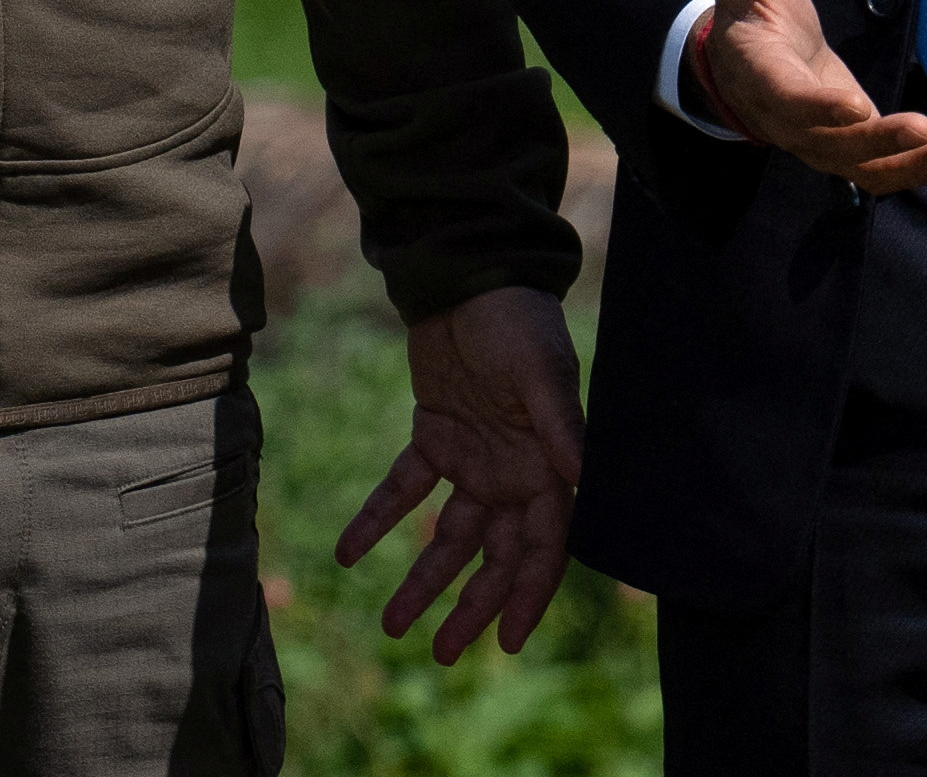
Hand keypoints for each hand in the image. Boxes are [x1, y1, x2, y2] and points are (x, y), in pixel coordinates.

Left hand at [337, 285, 585, 662]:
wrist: (470, 275)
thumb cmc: (516, 320)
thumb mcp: (539, 371)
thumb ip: (558, 424)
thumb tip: (578, 475)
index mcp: (547, 466)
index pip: (543, 548)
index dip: (527, 596)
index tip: (507, 644)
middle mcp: (513, 473)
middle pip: (494, 557)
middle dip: (472, 607)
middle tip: (439, 652)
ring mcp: (473, 458)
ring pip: (449, 536)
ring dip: (423, 579)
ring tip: (391, 625)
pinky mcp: (434, 435)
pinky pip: (404, 489)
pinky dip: (378, 519)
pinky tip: (348, 553)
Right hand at [694, 0, 926, 193]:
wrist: (752, 65)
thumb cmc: (754, 16)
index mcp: (766, 78)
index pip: (791, 99)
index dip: (819, 108)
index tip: (855, 105)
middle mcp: (795, 125)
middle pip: (839, 146)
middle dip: (884, 141)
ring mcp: (829, 145)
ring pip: (874, 169)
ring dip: (922, 165)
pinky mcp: (860, 149)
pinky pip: (899, 168)